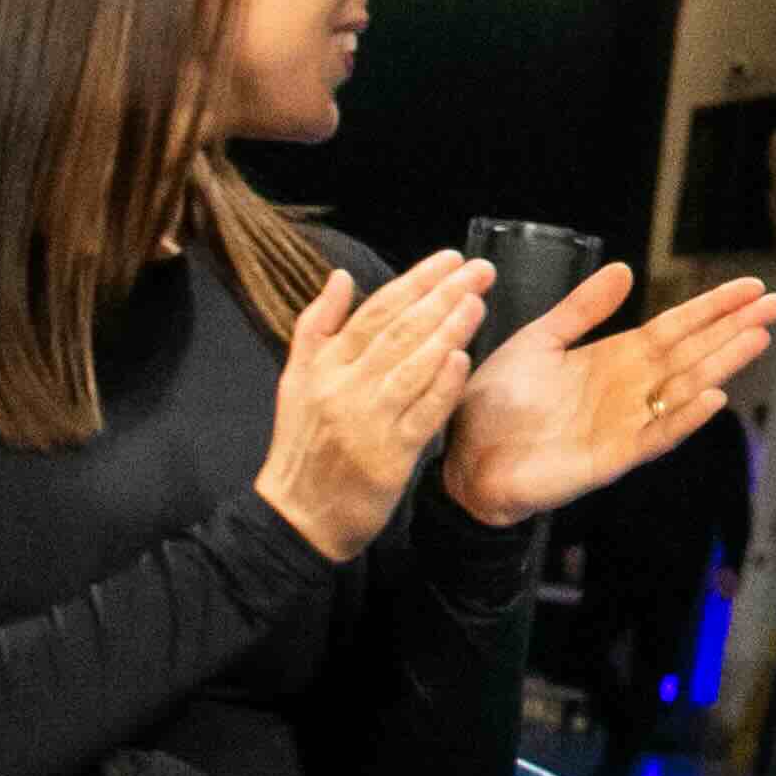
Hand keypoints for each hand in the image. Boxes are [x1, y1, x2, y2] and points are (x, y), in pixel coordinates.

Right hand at [257, 251, 487, 559]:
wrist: (298, 516)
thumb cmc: (304, 444)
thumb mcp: (296, 380)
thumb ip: (317, 326)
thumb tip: (340, 277)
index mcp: (324, 366)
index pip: (375, 312)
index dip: (414, 281)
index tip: (449, 258)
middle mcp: (344, 388)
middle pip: (398, 332)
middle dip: (442, 295)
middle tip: (479, 269)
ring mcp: (367, 423)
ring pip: (411, 367)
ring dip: (447, 331)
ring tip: (477, 301)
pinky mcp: (388, 458)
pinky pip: (421, 416)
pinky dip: (441, 387)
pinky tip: (463, 359)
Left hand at [445, 263, 775, 524]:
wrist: (463, 455)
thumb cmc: (497, 401)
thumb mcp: (540, 340)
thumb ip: (582, 309)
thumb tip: (626, 269)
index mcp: (616, 357)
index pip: (677, 326)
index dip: (714, 307)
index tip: (752, 287)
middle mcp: (631, 388)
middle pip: (694, 352)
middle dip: (735, 328)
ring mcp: (626, 422)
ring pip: (685, 388)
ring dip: (722, 364)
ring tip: (759, 337)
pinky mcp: (612, 457)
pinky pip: (656, 436)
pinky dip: (685, 418)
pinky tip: (714, 398)